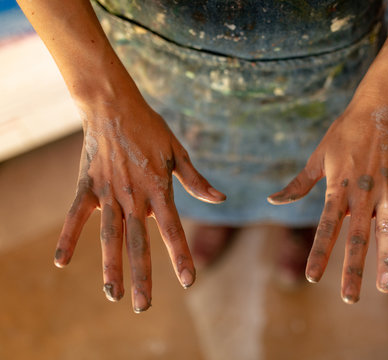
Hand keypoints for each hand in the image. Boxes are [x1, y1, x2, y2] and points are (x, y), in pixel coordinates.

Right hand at [54, 98, 225, 312]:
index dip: (181, 256)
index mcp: (159, 189)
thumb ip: (196, 181)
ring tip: (112, 295)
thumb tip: (221, 199)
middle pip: (139, 242)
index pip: (173, 229)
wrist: (113, 106)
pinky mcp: (88, 186)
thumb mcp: (178, 152)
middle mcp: (134, 196)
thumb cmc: (150, 129)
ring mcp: (109, 193)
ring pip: (109, 236)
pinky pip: (76, 216)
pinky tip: (61, 262)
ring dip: (110, 266)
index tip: (189, 281)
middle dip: (142, 276)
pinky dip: (68, 237)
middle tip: (142, 306)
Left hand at [268, 96, 387, 303]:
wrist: (378, 108)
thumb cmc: (343, 134)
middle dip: (353, 269)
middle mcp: (362, 194)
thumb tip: (271, 202)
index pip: (326, 227)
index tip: (312, 277)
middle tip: (350, 299)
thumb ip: (298, 185)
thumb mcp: (316, 159)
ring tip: (387, 287)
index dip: (319, 252)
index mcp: (338, 189)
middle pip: (357, 237)